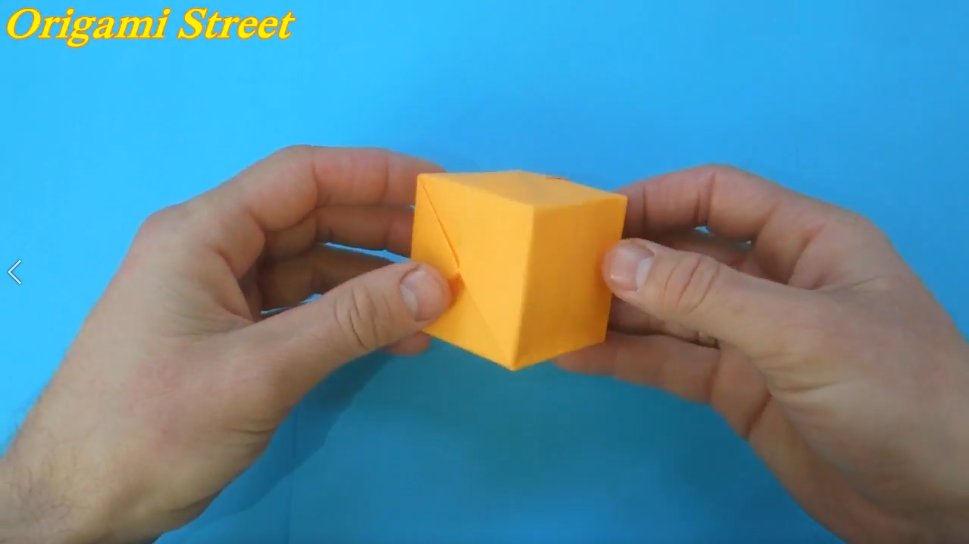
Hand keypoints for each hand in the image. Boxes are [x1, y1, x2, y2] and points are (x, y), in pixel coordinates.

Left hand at [0, 146, 451, 543]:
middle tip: (450, 245)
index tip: (438, 187)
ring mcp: (222, 294)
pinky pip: (304, 309)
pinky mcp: (233, 334)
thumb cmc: (155, 426)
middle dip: (382, 229)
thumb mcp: (262, 370)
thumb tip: (436, 283)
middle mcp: (212, 250)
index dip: (374, 174)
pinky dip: (350, 318)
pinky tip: (398, 336)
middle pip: (311, 217)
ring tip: (435, 295)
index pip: (300, 177)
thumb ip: (352, 321)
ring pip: (313, 265)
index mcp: (202, 233)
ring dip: (373, 279)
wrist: (84, 503)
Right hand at [556, 166, 968, 543]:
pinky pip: (672, 365)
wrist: (945, 501)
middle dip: (625, 259)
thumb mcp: (800, 332)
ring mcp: (754, 339)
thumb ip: (704, 294)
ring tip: (552, 312)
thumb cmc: (896, 391)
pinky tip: (579, 357)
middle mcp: (774, 281)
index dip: (654, 199)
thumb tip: (614, 259)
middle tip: (555, 270)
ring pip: (670, 313)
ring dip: (615, 312)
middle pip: (684, 253)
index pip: (716, 196)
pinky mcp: (738, 391)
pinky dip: (626, 360)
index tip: (591, 218)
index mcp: (806, 240)